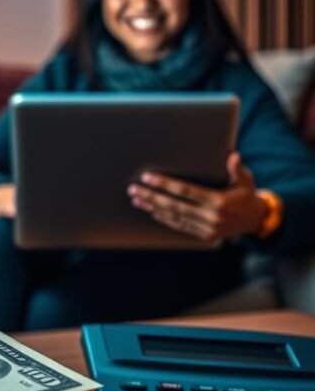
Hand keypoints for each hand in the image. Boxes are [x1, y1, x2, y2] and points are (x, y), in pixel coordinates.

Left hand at [126, 152, 268, 243]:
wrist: (256, 221)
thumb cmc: (248, 195)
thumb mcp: (246, 180)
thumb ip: (237, 168)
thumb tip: (232, 154)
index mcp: (219, 201)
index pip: (185, 191)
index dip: (165, 184)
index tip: (148, 177)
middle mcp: (211, 216)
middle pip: (174, 205)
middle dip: (152, 196)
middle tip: (134, 189)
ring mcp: (207, 228)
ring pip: (174, 217)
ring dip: (153, 208)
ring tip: (137, 200)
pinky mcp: (204, 235)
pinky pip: (180, 226)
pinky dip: (165, 219)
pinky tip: (152, 211)